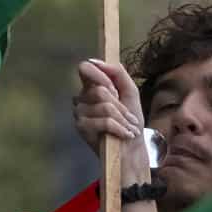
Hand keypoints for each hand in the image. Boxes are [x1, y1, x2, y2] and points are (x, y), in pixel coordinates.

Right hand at [73, 59, 152, 182]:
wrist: (132, 149)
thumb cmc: (130, 121)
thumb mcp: (129, 92)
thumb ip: (117, 73)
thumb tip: (97, 61)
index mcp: (91, 87)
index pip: (85, 69)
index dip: (100, 75)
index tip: (114, 89)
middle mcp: (81, 98)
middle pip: (100, 90)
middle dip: (120, 105)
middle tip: (130, 118)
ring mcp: (79, 113)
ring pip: (105, 106)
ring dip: (123, 119)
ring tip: (130, 128)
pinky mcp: (82, 127)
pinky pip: (105, 121)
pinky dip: (120, 128)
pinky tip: (126, 135)